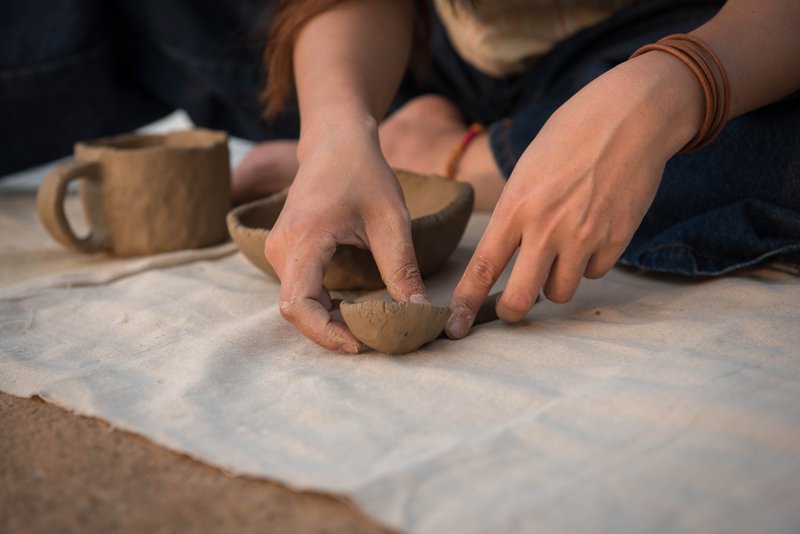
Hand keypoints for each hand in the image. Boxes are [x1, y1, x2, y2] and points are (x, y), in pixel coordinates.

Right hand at [265, 123, 428, 352]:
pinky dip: (325, 308)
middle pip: (296, 311)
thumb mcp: (391, 220)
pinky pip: (299, 292)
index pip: (298, 305)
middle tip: (375, 339)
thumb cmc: (363, 172)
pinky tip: (354, 309)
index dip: (327, 334)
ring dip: (329, 322)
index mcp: (303, 239)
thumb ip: (402, 268)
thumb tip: (418, 314)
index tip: (362, 344)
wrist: (336, 141)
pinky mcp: (286, 252)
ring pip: (297, 305)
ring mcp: (278, 251)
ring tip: (368, 326)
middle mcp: (280, 248)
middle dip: (333, 332)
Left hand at [445, 52, 704, 337]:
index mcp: (516, 206)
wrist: (632, 114)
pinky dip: (589, 263)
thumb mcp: (528, 169)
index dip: (465, 303)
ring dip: (554, 282)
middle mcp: (548, 227)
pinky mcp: (617, 238)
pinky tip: (591, 233)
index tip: (453, 327)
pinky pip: (595, 273)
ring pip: (560, 291)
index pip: (483, 267)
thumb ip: (515, 212)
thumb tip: (507, 251)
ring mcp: (585, 236)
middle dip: (512, 311)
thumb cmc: (572, 134)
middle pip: (521, 299)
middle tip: (511, 307)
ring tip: (560, 251)